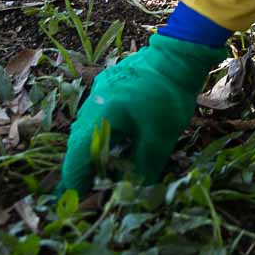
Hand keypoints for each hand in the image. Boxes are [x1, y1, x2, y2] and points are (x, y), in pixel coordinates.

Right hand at [58, 34, 224, 193]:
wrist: (179, 54)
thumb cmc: (169, 96)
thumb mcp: (160, 137)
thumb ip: (144, 166)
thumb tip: (137, 191)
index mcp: (99, 118)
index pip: (76, 158)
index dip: (75, 182)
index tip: (76, 199)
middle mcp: (92, 105)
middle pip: (78, 144)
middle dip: (83, 167)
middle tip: (90, 187)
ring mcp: (98, 91)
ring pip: (87, 128)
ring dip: (93, 149)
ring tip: (103, 168)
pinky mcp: (108, 85)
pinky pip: (97, 114)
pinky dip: (102, 131)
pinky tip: (117, 140)